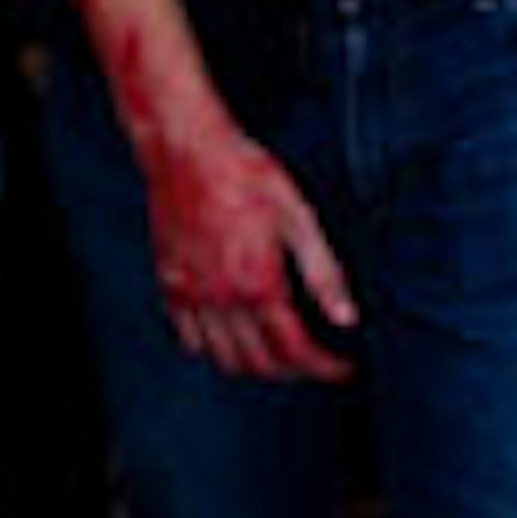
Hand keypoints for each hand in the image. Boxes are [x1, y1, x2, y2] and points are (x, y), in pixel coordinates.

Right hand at [141, 110, 353, 379]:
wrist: (186, 146)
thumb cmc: (244, 172)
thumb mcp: (297, 213)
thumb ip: (323, 271)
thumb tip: (347, 318)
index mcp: (258, 282)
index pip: (296, 350)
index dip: (325, 367)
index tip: (342, 367)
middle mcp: (222, 297)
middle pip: (261, 365)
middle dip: (295, 371)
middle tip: (315, 359)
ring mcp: (191, 294)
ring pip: (224, 360)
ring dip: (256, 367)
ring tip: (278, 351)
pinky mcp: (169, 283)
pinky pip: (189, 340)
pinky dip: (213, 349)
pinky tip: (232, 333)